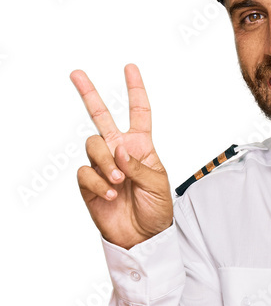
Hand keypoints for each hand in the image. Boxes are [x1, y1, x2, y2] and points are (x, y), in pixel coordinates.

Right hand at [70, 63, 172, 248]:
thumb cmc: (156, 209)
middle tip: (76, 74)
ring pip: (93, 145)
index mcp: (141, 146)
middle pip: (101, 116)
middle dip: (88, 94)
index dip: (135, 90)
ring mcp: (103, 165)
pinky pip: (85, 172)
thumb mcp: (158, 184)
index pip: (138, 113)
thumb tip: (119, 150)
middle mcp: (119, 151)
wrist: (143, 237)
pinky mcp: (89, 184)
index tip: (130, 68)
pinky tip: (110, 193)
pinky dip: (98, 182)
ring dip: (105, 161)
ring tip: (118, 181)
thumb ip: (139, 164)